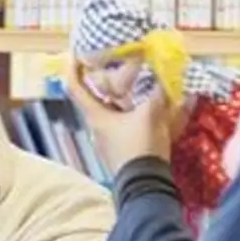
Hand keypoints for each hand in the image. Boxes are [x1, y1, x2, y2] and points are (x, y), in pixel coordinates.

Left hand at [65, 57, 184, 171]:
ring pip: (110, 113)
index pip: (74, 87)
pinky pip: (122, 126)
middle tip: (117, 68)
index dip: (72, 68)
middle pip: (94, 99)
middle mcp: (96, 128)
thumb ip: (158, 94)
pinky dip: (131, 115)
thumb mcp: (151, 115)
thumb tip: (166, 76)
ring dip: (121, 100)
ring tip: (137, 87)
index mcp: (95, 116)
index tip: (77, 54)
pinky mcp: (119, 151)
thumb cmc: (140, 147)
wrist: (145, 186)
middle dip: (104, 83)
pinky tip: (148, 111)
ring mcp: (106, 141)